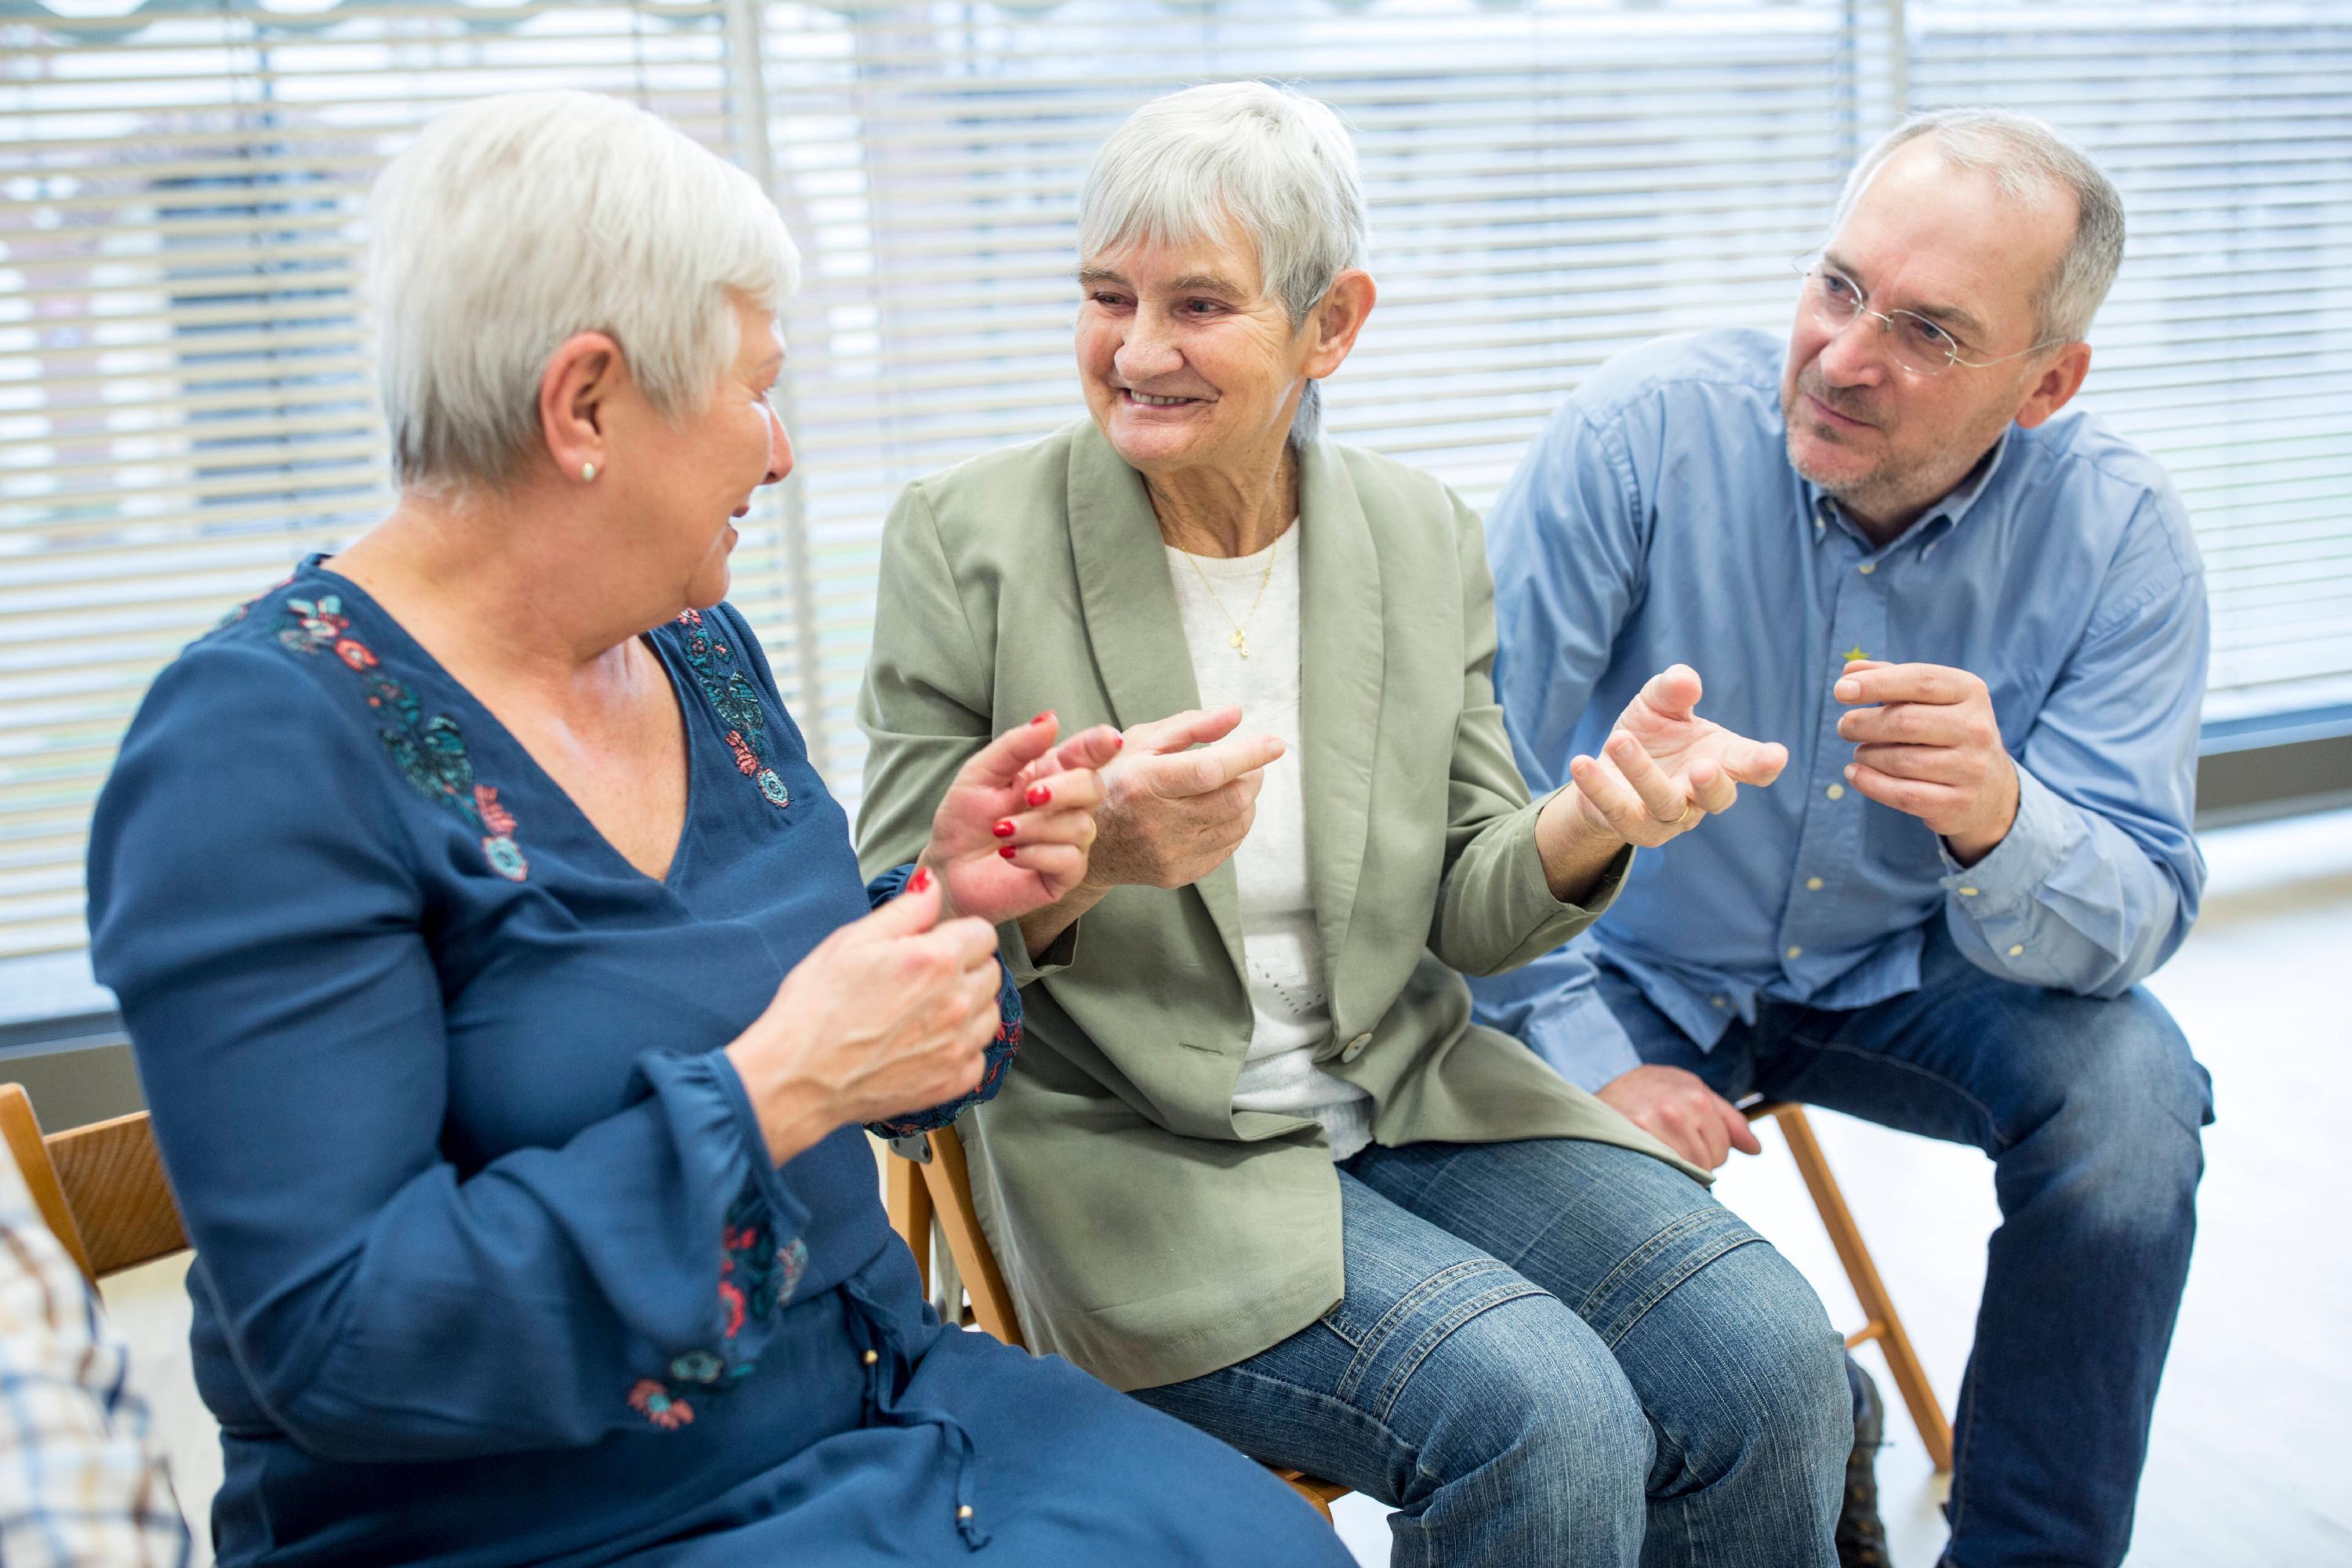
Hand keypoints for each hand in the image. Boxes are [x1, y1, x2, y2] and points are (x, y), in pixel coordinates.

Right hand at [726, 871, 1002, 1163]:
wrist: (796, 1077)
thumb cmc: (815, 1006)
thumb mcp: (852, 940)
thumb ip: (906, 909)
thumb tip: (934, 884)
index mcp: (936, 960)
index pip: (982, 934)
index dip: (956, 935)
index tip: (932, 945)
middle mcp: (956, 1002)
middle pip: (990, 972)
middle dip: (965, 968)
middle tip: (923, 979)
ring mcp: (957, 1046)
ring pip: (990, 1013)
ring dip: (968, 1008)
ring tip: (924, 1012)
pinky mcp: (951, 1082)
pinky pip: (977, 1056)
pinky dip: (959, 1049)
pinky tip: (925, 1044)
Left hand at [920, 712, 1124, 924]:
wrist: (949, 869)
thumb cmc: (964, 820)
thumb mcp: (980, 774)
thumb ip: (1016, 746)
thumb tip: (1051, 719)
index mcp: (1051, 774)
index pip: (1087, 754)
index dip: (1101, 745)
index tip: (1109, 740)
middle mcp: (1067, 806)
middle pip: (1094, 787)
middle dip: (1063, 790)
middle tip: (1030, 796)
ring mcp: (1070, 841)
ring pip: (1081, 826)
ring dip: (1035, 827)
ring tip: (1002, 832)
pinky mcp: (1065, 874)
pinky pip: (1070, 859)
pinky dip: (1035, 854)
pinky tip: (1010, 854)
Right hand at [1082, 706, 1284, 892]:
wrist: (1087, 844)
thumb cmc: (1115, 781)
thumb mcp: (1141, 743)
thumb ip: (1190, 727)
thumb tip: (1236, 715)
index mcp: (1144, 783)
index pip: (1210, 770)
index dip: (1248, 755)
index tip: (1275, 743)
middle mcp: (1157, 823)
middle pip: (1233, 799)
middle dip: (1253, 776)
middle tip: (1249, 765)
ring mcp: (1169, 853)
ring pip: (1238, 823)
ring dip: (1248, 799)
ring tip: (1233, 784)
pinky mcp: (1178, 873)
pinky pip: (1228, 846)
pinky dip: (1235, 822)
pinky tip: (1219, 809)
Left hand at [1568, 665, 1788, 846]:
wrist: (1610, 768)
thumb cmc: (1650, 733)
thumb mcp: (1658, 702)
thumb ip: (1673, 689)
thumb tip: (1685, 680)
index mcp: (1721, 760)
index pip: (1751, 765)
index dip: (1764, 763)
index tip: (1775, 756)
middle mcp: (1701, 794)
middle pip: (1718, 797)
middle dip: (1713, 784)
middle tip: (1703, 765)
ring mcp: (1670, 817)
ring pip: (1665, 803)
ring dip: (1643, 773)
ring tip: (1619, 740)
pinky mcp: (1633, 826)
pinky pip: (1618, 812)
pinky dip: (1599, 788)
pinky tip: (1580, 763)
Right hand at [1594, 1064, 1760, 1170]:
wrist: (1595, 1095)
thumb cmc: (1649, 1093)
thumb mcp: (1690, 1091)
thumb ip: (1727, 1119)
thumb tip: (1756, 1149)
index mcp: (1695, 1095)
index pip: (1721, 1150)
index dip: (1706, 1151)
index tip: (1683, 1139)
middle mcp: (1675, 1111)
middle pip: (1704, 1164)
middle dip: (1691, 1162)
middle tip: (1665, 1146)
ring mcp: (1650, 1128)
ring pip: (1684, 1173)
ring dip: (1673, 1171)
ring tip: (1652, 1152)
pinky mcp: (1628, 1142)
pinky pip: (1661, 1175)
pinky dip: (1657, 1175)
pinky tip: (1644, 1163)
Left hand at [1834, 659, 2016, 864]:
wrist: (1991, 789)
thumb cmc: (1948, 732)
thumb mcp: (1932, 699)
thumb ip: (1892, 679)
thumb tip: (1850, 669)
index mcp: (1970, 692)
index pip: (1920, 681)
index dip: (1876, 683)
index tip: (1840, 689)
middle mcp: (1976, 728)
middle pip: (1905, 722)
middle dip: (1863, 723)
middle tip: (1845, 727)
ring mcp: (1971, 768)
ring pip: (1900, 760)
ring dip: (1867, 754)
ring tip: (1860, 751)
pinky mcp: (1958, 803)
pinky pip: (1903, 794)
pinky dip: (1869, 783)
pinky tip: (1854, 773)